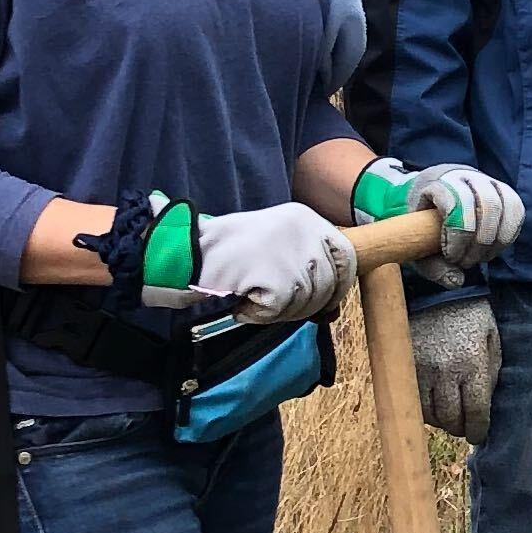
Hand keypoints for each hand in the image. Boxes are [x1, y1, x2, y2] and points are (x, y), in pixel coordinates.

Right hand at [145, 201, 355, 321]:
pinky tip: (242, 301)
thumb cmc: (226, 252)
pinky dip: (259, 314)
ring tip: (251, 293)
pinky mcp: (279, 279)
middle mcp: (305, 231)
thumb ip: (306, 267)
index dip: (339, 285)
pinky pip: (281, 311)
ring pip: (306, 303)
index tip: (326, 302)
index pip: (346, 257)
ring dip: (279, 310)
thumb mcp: (275, 246)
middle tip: (274, 301)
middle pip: (328, 286)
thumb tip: (333, 309)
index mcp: (306, 218)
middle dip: (304, 304)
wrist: (185, 252)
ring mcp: (293, 254)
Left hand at [365, 156, 525, 268]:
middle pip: (487, 204)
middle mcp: (464, 176)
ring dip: (496, 240)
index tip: (451, 257)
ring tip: (481, 258)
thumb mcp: (415, 244)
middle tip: (466, 262)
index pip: (457, 203)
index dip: (458, 235)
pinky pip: (517, 209)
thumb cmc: (418, 223)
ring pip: (505, 205)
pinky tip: (493, 249)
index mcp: (437, 182)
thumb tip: (456, 281)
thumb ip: (432, 265)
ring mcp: (485, 180)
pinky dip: (508, 234)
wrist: (426, 196)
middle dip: (480, 241)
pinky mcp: (502, 189)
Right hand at [407, 289, 501, 443]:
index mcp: (472, 364)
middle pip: (452, 419)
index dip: (478, 430)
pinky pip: (412, 401)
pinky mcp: (404, 367)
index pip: (476, 413)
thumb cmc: (470, 313)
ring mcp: (421, 370)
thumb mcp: (491, 337)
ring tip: (450, 417)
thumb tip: (488, 404)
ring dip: (442, 421)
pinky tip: (433, 405)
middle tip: (465, 428)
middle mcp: (446, 371)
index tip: (479, 435)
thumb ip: (492, 371)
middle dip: (461, 428)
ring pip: (430, 415)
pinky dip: (423, 410)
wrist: (431, 289)